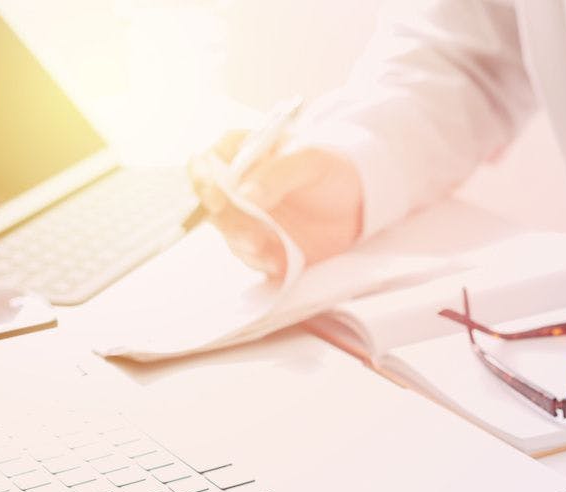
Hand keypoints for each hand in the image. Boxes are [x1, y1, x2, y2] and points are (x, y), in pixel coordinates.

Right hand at [188, 131, 362, 278]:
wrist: (362, 201)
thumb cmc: (335, 168)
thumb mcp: (311, 161)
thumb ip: (277, 174)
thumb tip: (244, 194)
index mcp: (244, 155)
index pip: (207, 164)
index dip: (204, 180)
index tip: (217, 199)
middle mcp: (239, 188)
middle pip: (213, 206)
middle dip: (227, 223)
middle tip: (250, 235)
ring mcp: (250, 219)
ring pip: (231, 235)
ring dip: (243, 245)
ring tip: (263, 250)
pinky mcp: (266, 245)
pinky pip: (254, 258)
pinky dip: (262, 262)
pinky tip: (276, 262)